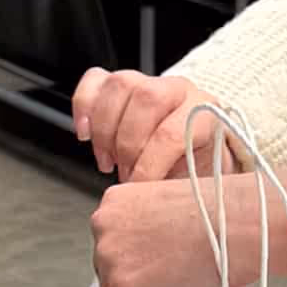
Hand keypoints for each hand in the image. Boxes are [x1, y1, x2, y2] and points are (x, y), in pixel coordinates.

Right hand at [72, 68, 233, 182]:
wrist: (195, 149)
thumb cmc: (194, 166)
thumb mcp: (197, 180)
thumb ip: (178, 188)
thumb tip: (153, 206)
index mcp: (203, 112)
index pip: (171, 132)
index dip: (149, 165)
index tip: (137, 188)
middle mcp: (176, 89)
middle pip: (145, 99)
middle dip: (127, 144)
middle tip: (125, 174)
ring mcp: (147, 81)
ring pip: (118, 86)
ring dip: (105, 130)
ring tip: (108, 161)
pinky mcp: (120, 82)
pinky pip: (94, 81)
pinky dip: (83, 107)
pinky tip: (85, 134)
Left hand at [88, 162, 286, 286]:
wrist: (242, 226)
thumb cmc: (226, 214)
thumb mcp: (176, 210)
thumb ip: (155, 229)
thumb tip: (157, 257)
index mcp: (119, 201)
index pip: (115, 243)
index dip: (125, 267)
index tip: (132, 280)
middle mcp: (107, 224)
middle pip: (109, 270)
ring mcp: (112, 256)